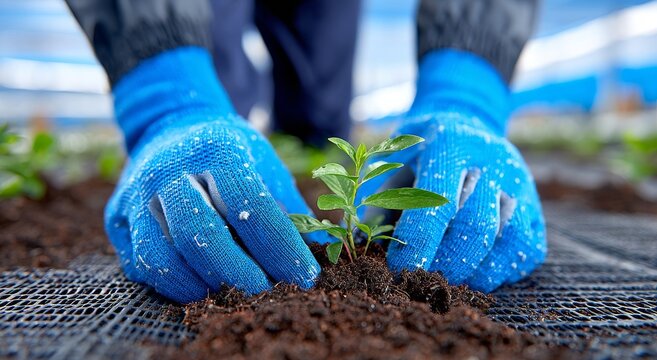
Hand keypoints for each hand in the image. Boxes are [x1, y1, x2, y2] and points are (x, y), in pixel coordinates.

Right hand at [105, 48, 322, 302]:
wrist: (170, 125)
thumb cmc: (227, 151)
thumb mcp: (263, 161)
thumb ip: (290, 205)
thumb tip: (324, 249)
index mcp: (215, 149)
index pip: (252, 206)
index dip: (281, 248)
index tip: (304, 277)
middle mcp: (169, 170)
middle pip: (199, 234)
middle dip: (236, 273)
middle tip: (264, 293)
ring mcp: (137, 194)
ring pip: (161, 255)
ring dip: (200, 286)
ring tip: (230, 294)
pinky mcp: (117, 217)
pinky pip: (141, 263)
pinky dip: (173, 284)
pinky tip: (201, 286)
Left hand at [360, 50, 546, 291]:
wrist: (467, 118)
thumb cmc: (420, 150)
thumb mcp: (394, 162)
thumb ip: (380, 203)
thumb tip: (361, 249)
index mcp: (451, 144)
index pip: (437, 201)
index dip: (417, 242)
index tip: (398, 270)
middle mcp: (492, 160)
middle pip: (476, 225)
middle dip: (447, 264)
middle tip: (423, 282)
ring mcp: (519, 182)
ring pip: (508, 239)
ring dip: (477, 273)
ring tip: (449, 283)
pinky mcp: (536, 204)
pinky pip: (528, 248)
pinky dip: (503, 271)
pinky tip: (477, 274)